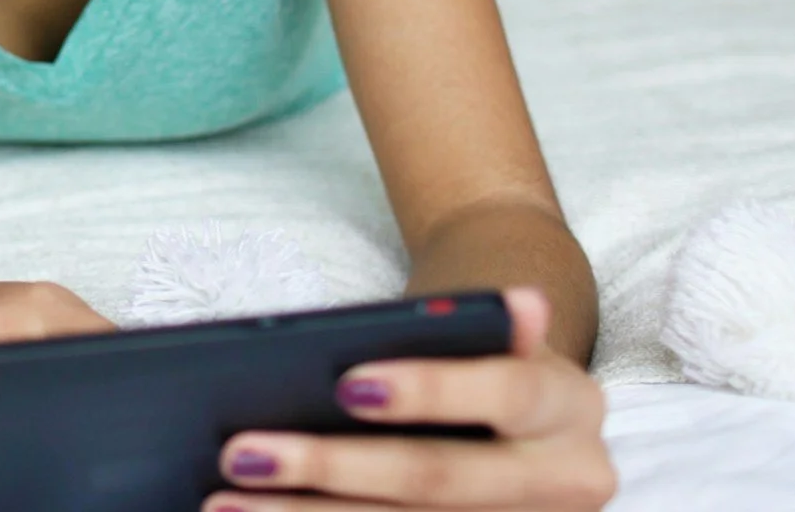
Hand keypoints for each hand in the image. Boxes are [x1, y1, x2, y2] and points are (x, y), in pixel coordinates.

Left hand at [209, 288, 614, 510]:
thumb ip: (486, 324)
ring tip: (224, 505)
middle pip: (439, 479)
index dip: (429, 389)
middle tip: (241, 453)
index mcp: (570, 410)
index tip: (344, 386)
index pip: (503, 392)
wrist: (520, 419)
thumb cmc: (476, 362)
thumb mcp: (485, 336)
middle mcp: (569, 484)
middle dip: (333, 467)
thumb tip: (520, 303)